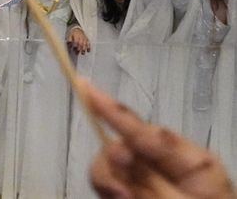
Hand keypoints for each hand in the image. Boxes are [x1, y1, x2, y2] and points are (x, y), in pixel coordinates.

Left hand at [66, 26, 90, 53]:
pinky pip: (89, 43)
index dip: (75, 46)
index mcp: (76, 35)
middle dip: (79, 49)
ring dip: (84, 49)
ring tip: (82, 53)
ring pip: (85, 44)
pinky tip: (88, 51)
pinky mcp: (87, 39)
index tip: (73, 50)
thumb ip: (69, 40)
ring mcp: (85, 38)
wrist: (77, 29)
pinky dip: (89, 47)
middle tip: (76, 53)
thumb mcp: (69, 35)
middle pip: (81, 43)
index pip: (76, 41)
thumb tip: (69, 46)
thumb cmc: (72, 33)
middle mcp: (81, 37)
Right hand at [85, 79, 235, 198]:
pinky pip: (109, 186)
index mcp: (192, 163)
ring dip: (106, 181)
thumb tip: (119, 150)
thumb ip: (152, 181)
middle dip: (111, 162)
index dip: (113, 110)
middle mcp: (167, 168)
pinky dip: (108, 191)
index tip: (85, 89)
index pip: (145, 131)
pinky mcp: (132, 195)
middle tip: (116, 191)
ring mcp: (149, 184)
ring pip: (110, 166)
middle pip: (122, 145)